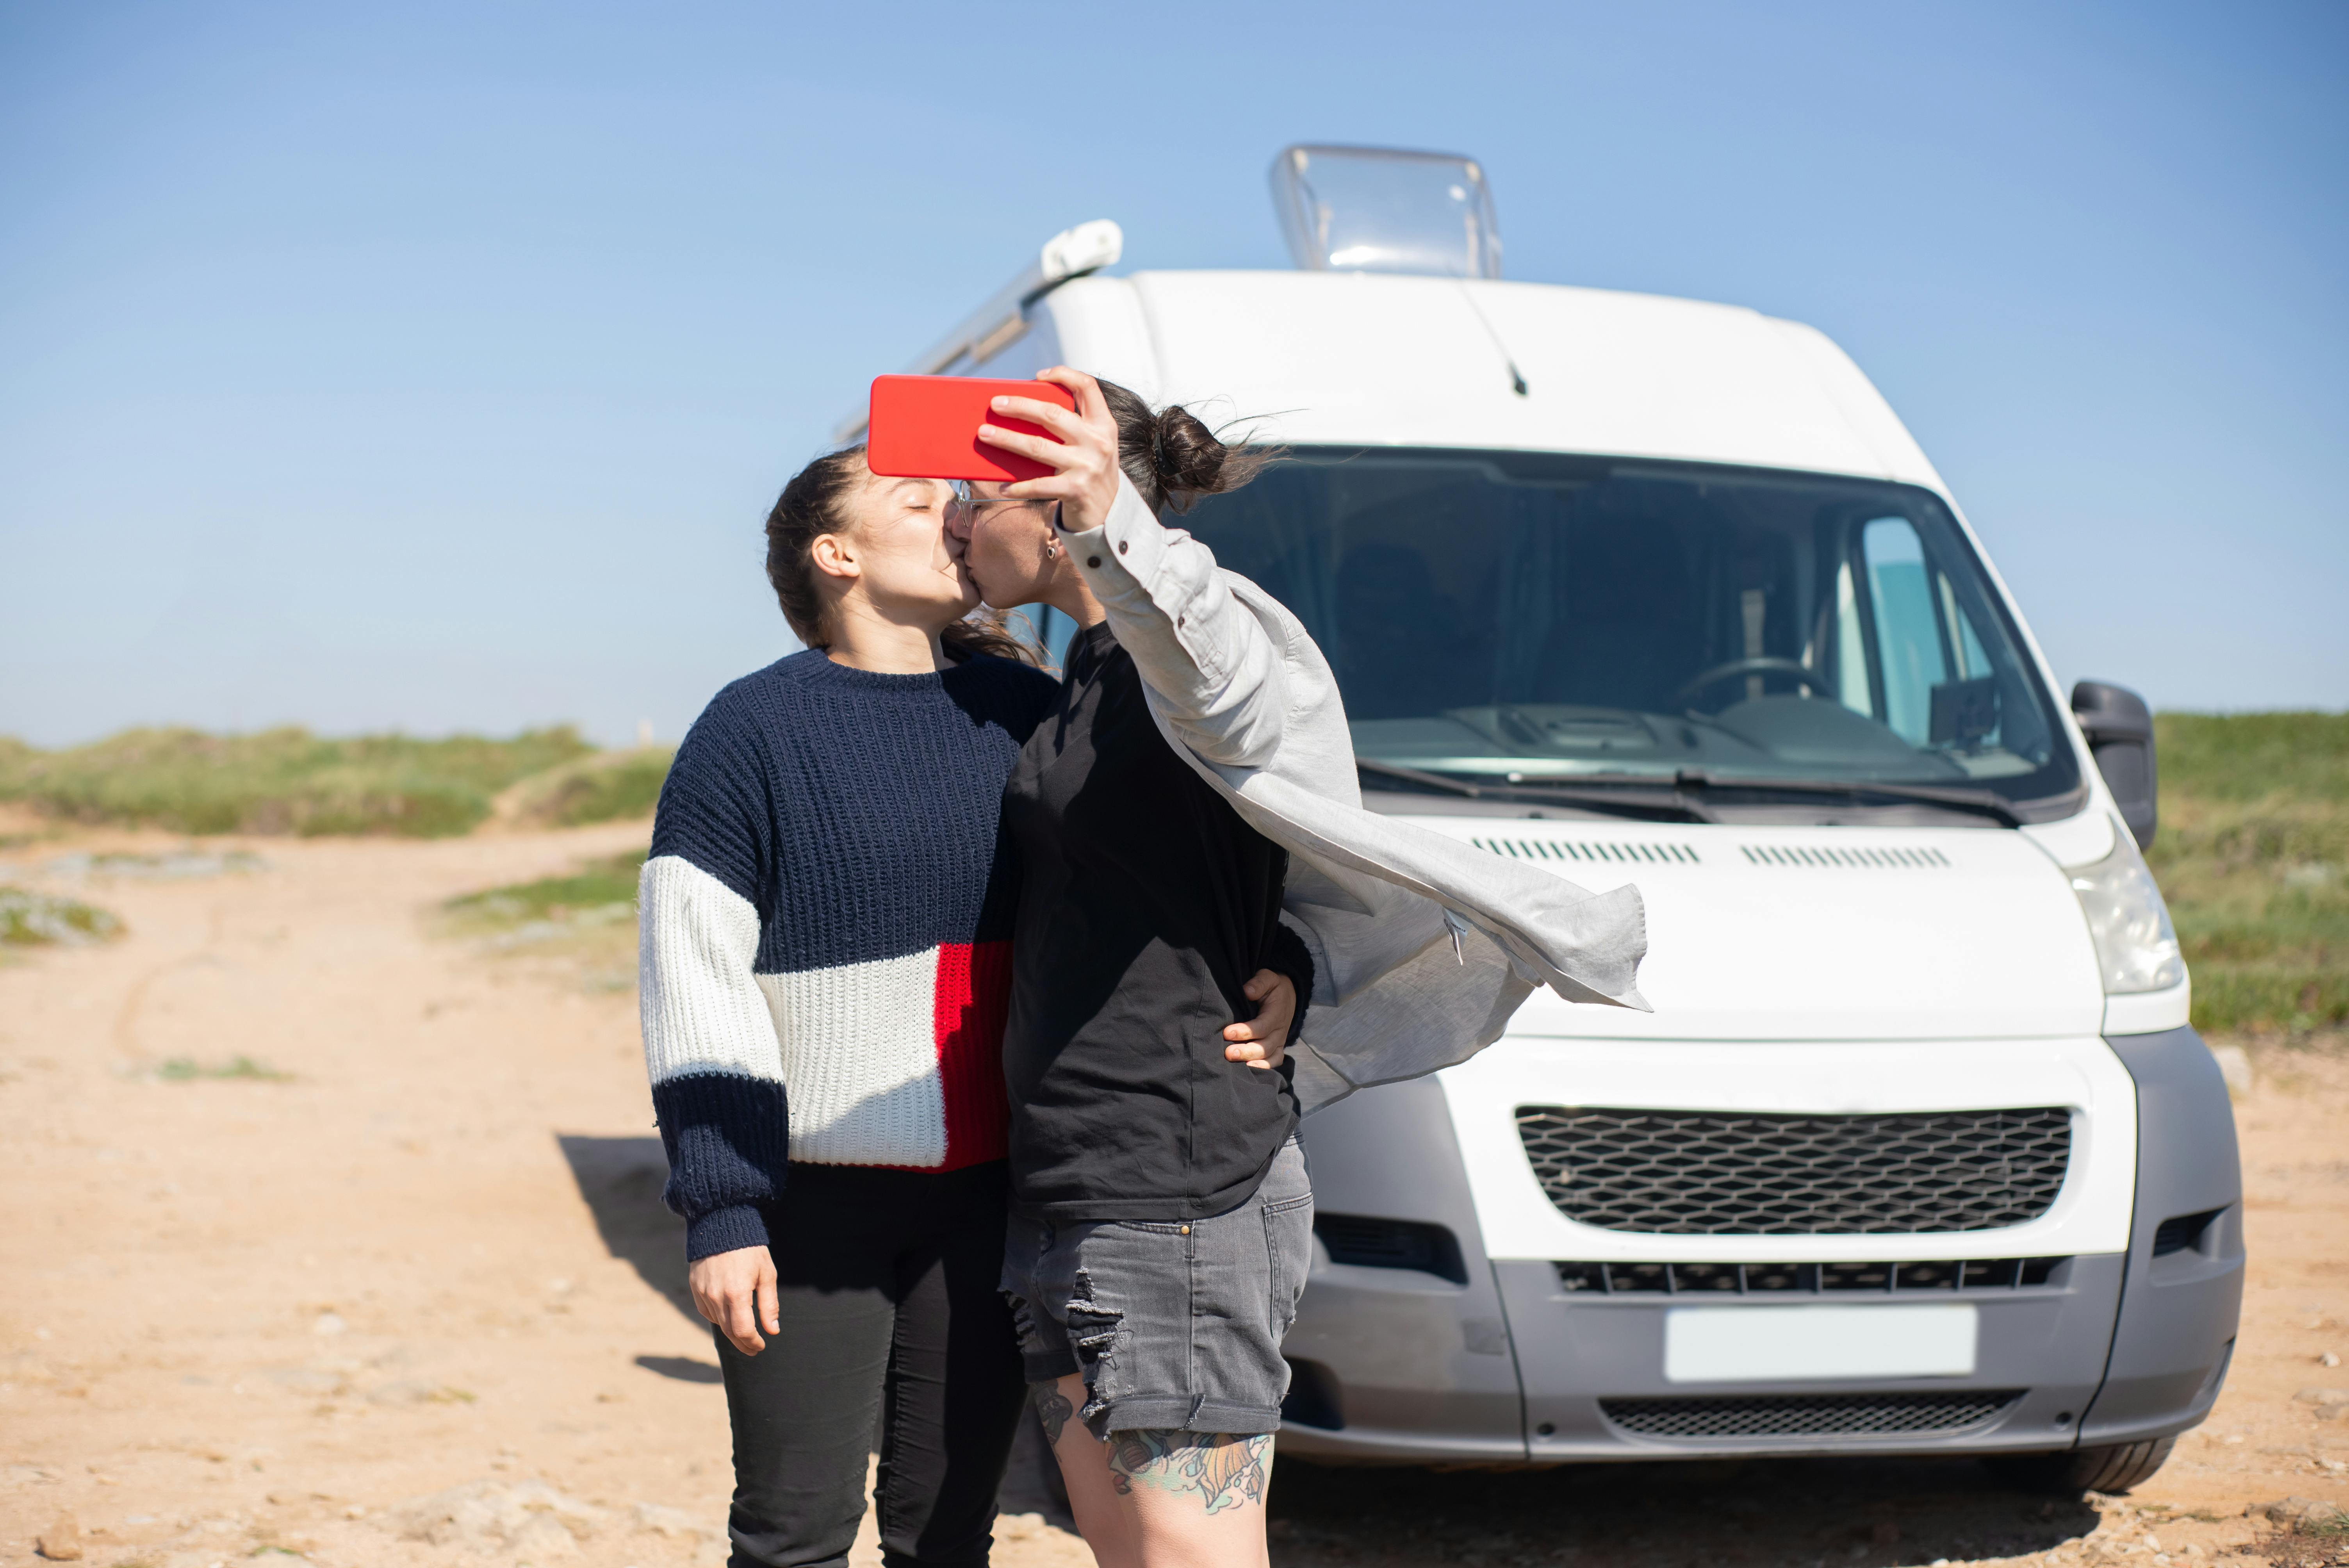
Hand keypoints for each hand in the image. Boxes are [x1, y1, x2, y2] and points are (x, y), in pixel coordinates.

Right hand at [689, 1244, 778, 1355]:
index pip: (743, 1331)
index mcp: (736, 1293)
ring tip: (744, 1336)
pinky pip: (706, 1311)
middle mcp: (716, 1296)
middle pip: (729, 1332)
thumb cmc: (749, 1249)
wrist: (722, 1224)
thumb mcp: (766, 1274)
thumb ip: (769, 1304)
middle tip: (754, 1348)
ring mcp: (703, 1293)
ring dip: (731, 1333)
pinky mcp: (695, 1288)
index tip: (761, 1345)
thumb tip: (772, 1330)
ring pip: (717, 1323)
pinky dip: (718, 1318)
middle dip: (743, 1343)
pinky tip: (728, 1317)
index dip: (752, 1342)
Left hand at [974, 366, 1123, 534]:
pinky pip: (1038, 485)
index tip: (1039, 376)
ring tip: (985, 434)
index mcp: (1103, 424)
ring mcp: (1086, 466)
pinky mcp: (1075, 490)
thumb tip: (1024, 410)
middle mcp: (1097, 442)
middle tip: (994, 404)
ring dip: (1007, 439)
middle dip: (1019, 406)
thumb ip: (1072, 425)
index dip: (1064, 375)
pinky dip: (1018, 486)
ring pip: (1037, 447)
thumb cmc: (1090, 471)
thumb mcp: (1092, 443)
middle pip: (1051, 415)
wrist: (1110, 513)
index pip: (1087, 387)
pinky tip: (1002, 487)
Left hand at [1223, 969, 1295, 1071]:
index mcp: (1277, 1013)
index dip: (1245, 1031)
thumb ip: (1259, 982)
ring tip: (1235, 1065)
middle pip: (1265, 1046)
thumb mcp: (1268, 977)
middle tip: (1228, 1053)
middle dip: (1246, 1051)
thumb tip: (1247, 991)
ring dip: (1252, 1062)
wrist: (1287, 996)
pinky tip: (1247, 1072)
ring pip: (1269, 1057)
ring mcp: (1279, 1041)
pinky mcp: (1277, 1048)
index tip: (1227, 1032)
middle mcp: (1279, 1030)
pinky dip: (1263, 1069)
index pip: (1262, 1026)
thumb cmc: (1272, 987)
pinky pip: (1274, 1062)